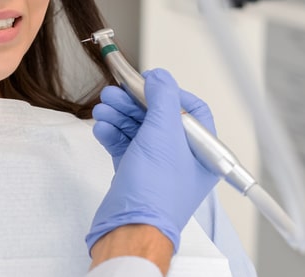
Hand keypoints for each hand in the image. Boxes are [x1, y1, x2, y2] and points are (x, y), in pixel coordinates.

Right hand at [86, 69, 219, 253]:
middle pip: (158, 116)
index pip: (190, 110)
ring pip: (138, 129)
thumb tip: (160, 78)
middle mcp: (181, 157)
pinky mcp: (135, 172)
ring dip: (119, 115)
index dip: (169, 93)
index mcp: (201, 151)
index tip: (147, 82)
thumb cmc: (156, 191)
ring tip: (103, 108)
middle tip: (114, 92)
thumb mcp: (163, 133)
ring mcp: (157, 165)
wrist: (130, 226)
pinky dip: (112, 133)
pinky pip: (125, 144)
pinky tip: (103, 127)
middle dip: (133, 103)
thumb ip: (163, 98)